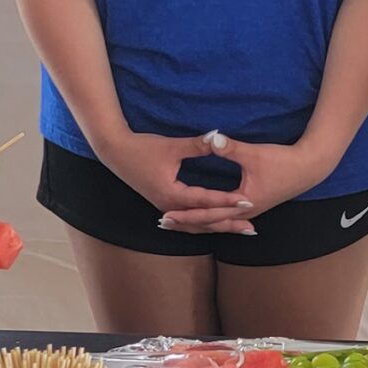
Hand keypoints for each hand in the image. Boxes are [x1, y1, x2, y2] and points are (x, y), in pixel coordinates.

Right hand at [97, 131, 262, 235]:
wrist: (115, 153)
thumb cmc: (142, 148)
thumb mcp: (172, 146)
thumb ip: (197, 145)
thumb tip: (219, 137)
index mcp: (172, 194)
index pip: (206, 201)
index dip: (228, 201)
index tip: (248, 201)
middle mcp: (169, 207)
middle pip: (204, 221)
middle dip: (228, 224)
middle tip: (252, 228)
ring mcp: (165, 208)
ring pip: (196, 225)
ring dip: (218, 228)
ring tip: (240, 230)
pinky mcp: (164, 205)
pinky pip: (189, 222)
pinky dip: (205, 225)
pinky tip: (217, 225)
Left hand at [176, 135, 333, 230]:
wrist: (309, 168)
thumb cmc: (283, 161)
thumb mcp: (254, 153)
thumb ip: (230, 148)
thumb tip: (211, 138)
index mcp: (243, 203)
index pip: (208, 213)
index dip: (186, 213)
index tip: (166, 214)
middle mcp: (245, 213)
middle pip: (210, 223)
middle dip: (187, 223)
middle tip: (163, 223)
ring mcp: (250, 212)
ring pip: (218, 223)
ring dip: (198, 223)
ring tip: (177, 223)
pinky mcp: (253, 206)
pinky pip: (227, 218)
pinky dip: (212, 219)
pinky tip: (204, 218)